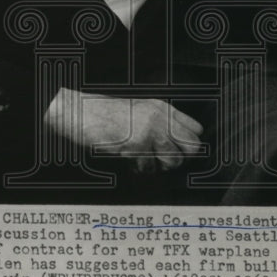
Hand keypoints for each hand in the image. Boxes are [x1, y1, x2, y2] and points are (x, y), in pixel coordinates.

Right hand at [44, 88, 203, 173]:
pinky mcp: (137, 145)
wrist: (81, 113)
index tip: (180, 150)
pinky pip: (149, 168)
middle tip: (164, 159)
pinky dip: (140, 168)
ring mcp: (150, 131)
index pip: (195, 129)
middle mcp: (160, 118)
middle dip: (180, 157)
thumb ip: (161, 122)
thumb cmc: (105, 114)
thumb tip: (178, 143)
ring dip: (160, 165)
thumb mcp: (139, 110)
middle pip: (192, 146)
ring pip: (174, 160)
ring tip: (144, 159)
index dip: (189, 143)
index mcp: (161, 108)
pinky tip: (130, 159)